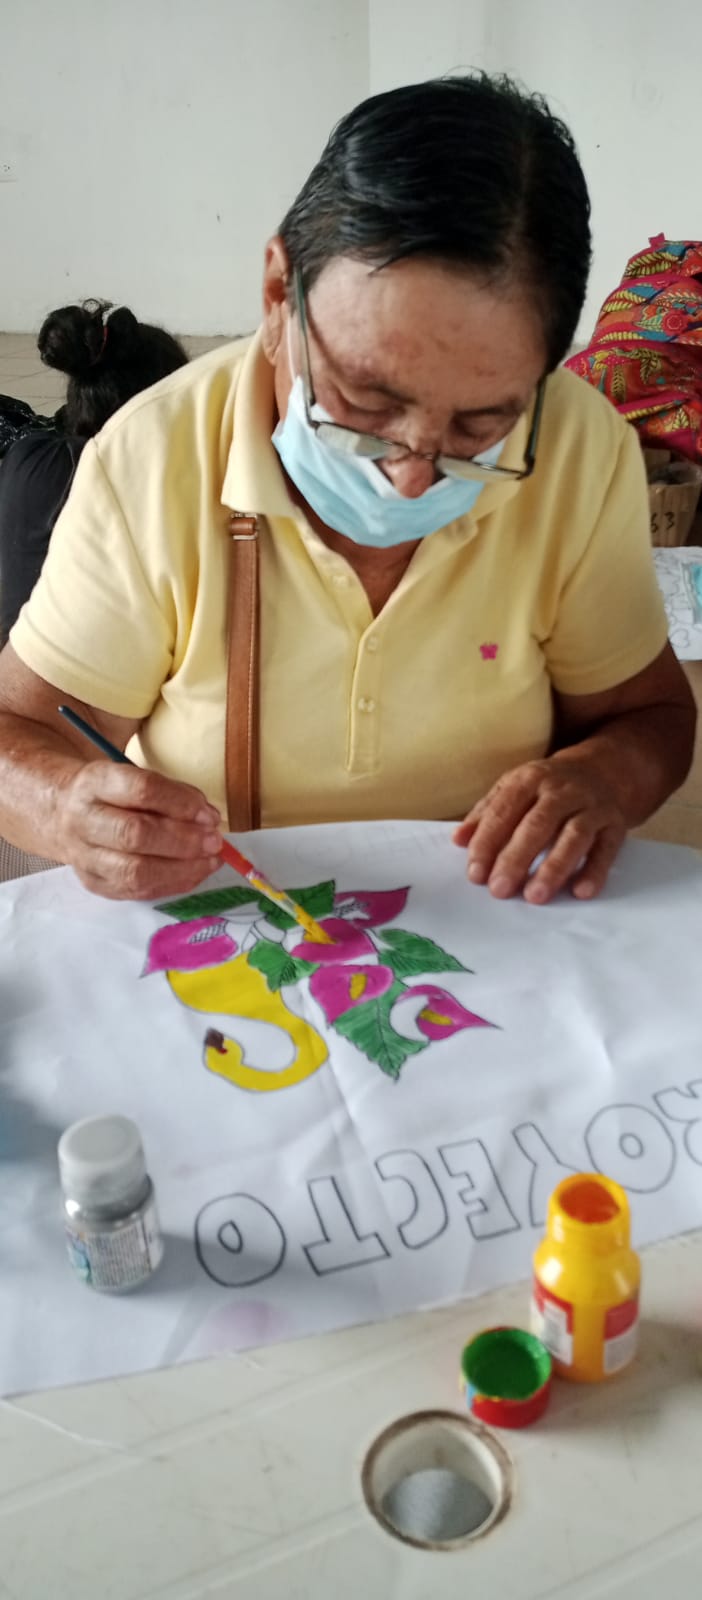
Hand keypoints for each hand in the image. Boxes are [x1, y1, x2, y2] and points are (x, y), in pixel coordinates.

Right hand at [57, 762, 223, 899]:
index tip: (209, 815)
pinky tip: (194, 873)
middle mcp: (84, 819)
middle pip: (134, 834)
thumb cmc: (112, 793)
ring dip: (182, 869)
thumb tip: (208, 818)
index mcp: (95, 782)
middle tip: (214, 841)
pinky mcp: (94, 883)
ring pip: (134, 871)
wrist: (62, 813)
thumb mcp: (135, 776)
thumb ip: (174, 793)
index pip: (140, 790)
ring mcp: (85, 856)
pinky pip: (136, 891)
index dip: (180, 803)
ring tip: (210, 861)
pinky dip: (172, 884)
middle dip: (183, 841)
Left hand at [453, 755, 626, 904]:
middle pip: (538, 824)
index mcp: (530, 779)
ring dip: (555, 867)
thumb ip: (485, 814)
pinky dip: (595, 870)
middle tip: (500, 889)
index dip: (487, 843)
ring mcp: (591, 806)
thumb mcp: (514, 789)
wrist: (604, 770)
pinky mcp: (615, 824)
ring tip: (535, 896)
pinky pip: (607, 848)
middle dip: (516, 858)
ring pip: (574, 835)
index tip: (475, 874)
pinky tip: (581, 892)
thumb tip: (458, 840)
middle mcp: (562, 790)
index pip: (504, 811)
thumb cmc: (547, 788)